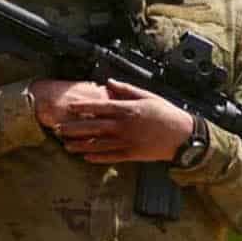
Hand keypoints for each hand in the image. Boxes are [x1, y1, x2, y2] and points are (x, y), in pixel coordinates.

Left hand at [44, 79, 194, 163]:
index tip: (69, 107)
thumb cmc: (166, 113)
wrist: (183, 136)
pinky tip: (86, 158)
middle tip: (58, 129)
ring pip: (98, 144)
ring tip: (66, 146)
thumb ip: (127, 89)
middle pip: (93, 127)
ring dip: (81, 145)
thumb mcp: (148, 96)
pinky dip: (98, 158)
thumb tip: (110, 82)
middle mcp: (124, 126)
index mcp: (127, 109)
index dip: (83, 107)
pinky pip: (111, 157)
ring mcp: (127, 141)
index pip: (99, 106)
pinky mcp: (132, 154)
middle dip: (74, 128)